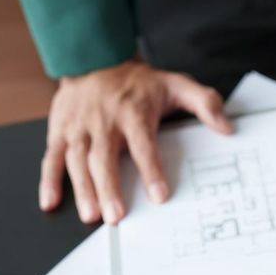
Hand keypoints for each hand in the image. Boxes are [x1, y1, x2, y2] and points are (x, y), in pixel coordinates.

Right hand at [40, 59, 232, 223]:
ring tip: (91, 215)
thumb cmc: (137, 82)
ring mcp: (78, 128)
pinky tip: (50, 202)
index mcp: (132, 112)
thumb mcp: (175, 84)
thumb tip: (227, 127)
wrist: (94, 59)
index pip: (143, 144)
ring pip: (77, 161)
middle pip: (104, 158)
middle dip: (109, 188)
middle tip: (116, 216)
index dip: (151, 170)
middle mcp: (103, 122)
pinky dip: (49, 181)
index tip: (159, 194)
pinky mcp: (60, 131)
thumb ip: (204, 103)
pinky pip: (52, 157)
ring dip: (82, 190)